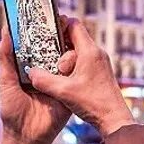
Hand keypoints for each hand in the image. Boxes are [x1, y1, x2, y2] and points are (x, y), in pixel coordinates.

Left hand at [0, 23, 71, 143]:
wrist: (25, 135)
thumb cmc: (12, 109)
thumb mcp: (5, 80)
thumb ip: (6, 57)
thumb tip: (6, 32)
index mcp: (32, 67)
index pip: (38, 44)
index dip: (42, 30)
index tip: (45, 13)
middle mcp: (47, 71)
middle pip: (56, 48)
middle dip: (59, 34)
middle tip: (61, 19)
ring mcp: (60, 80)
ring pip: (67, 59)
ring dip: (67, 49)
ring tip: (66, 39)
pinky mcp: (69, 91)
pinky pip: (75, 76)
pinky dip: (73, 67)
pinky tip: (70, 60)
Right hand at [26, 18, 134, 138]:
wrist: (114, 119)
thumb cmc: (93, 103)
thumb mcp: (63, 91)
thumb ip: (43, 80)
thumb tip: (30, 72)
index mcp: (89, 51)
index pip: (73, 25)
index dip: (59, 24)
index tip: (46, 32)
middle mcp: (97, 53)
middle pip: (74, 38)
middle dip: (59, 47)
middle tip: (48, 59)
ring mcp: (100, 62)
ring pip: (78, 51)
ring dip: (65, 59)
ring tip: (56, 72)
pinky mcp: (100, 72)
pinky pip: (83, 61)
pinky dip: (73, 67)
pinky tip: (65, 80)